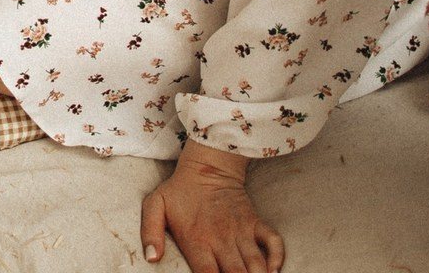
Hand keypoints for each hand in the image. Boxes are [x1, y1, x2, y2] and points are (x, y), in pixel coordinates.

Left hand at [140, 141, 283, 272]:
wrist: (206, 165)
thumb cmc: (178, 191)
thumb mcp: (155, 205)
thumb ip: (150, 231)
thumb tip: (151, 259)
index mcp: (196, 240)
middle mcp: (221, 239)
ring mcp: (241, 231)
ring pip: (257, 264)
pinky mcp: (255, 222)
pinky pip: (274, 242)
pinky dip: (277, 258)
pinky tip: (273, 271)